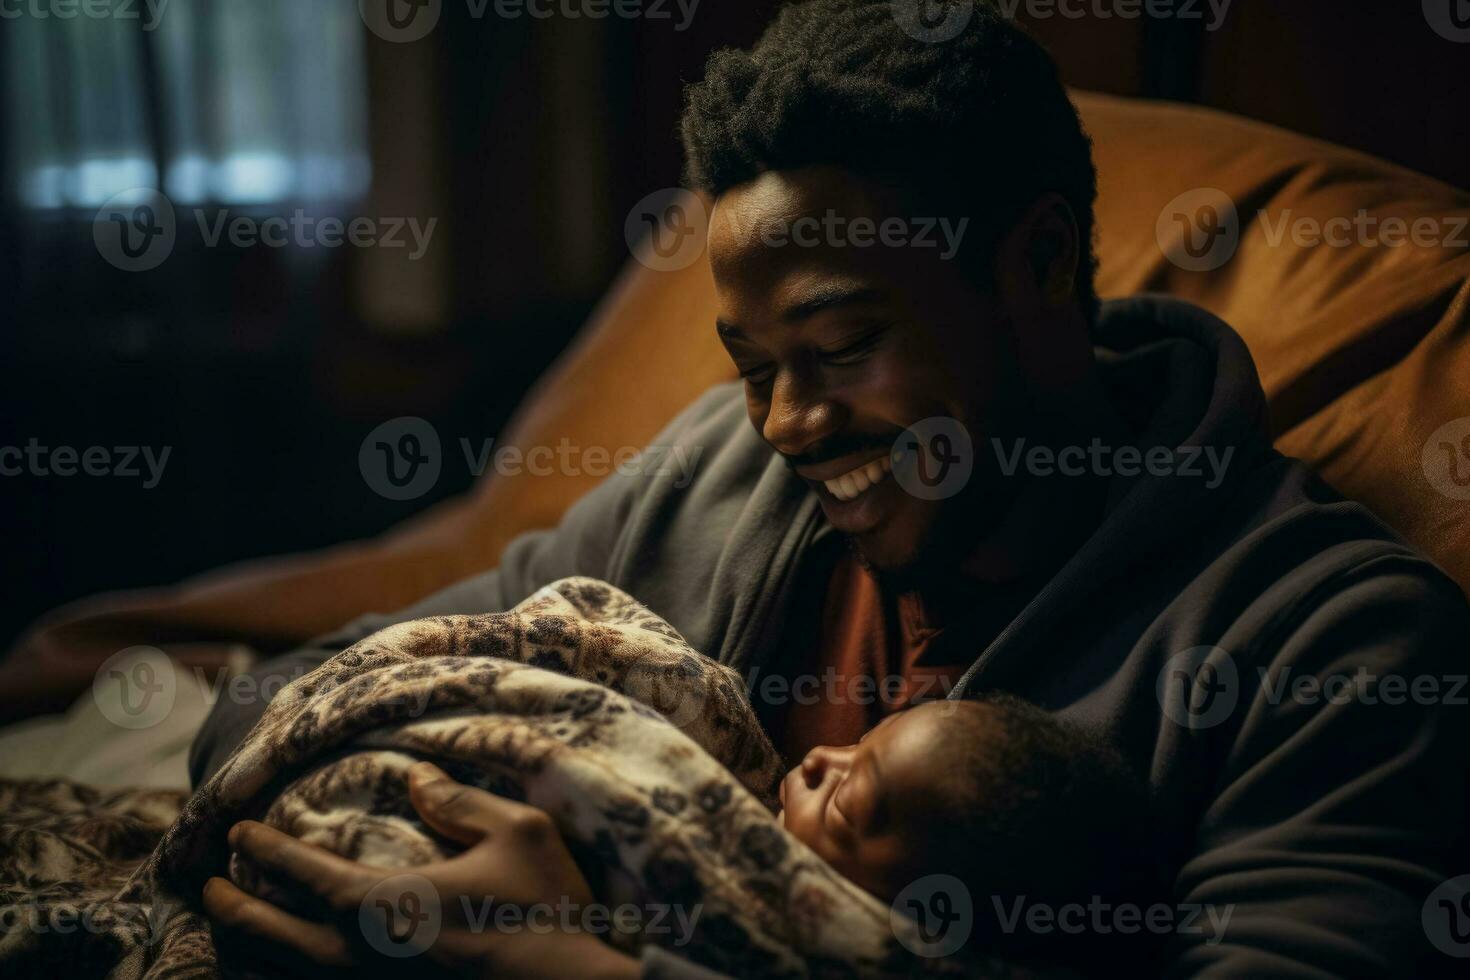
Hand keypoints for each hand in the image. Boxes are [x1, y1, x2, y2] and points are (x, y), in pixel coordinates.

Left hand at [203, 762, 640, 979]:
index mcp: (380, 903)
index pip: (301, 870)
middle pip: (270, 933)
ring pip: (284, 976)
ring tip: (233, 936)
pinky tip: (285, 975)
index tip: (238, 831)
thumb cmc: (545, 910)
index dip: (264, 848)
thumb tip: (417, 777)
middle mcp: (358, 956)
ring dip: (252, 952)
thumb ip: (460, 802)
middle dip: (233, 907)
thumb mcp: (517, 833)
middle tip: (207, 889)